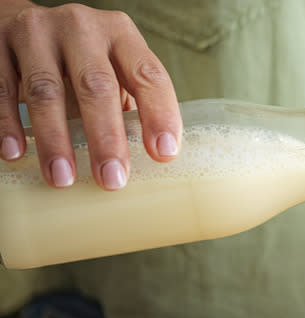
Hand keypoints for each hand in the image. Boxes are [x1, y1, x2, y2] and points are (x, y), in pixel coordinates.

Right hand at [0, 1, 180, 189]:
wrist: (26, 25)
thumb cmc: (82, 60)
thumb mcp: (113, 69)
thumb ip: (130, 103)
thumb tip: (151, 161)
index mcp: (121, 34)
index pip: (148, 75)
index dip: (159, 114)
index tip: (163, 154)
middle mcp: (81, 27)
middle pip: (97, 85)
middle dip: (106, 137)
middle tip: (112, 179)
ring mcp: (37, 32)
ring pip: (46, 90)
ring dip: (55, 140)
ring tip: (63, 178)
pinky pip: (2, 88)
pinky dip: (8, 123)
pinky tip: (15, 152)